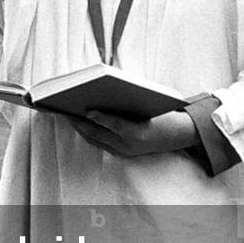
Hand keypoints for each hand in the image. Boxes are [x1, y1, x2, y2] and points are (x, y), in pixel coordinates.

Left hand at [68, 109, 198, 157]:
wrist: (178, 135)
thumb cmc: (163, 114)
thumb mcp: (149, 103)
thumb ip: (128, 99)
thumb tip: (103, 89)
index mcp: (137, 133)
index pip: (114, 125)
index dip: (99, 117)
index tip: (86, 110)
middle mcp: (128, 146)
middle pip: (98, 134)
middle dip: (80, 123)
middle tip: (65, 110)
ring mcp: (124, 151)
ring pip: (95, 140)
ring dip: (80, 128)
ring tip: (68, 115)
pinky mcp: (121, 153)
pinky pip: (99, 143)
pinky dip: (88, 133)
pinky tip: (80, 122)